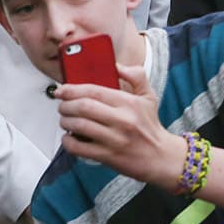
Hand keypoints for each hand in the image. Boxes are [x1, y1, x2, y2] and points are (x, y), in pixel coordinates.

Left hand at [54, 63, 184, 188]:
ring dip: (65, 121)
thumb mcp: (148, 97)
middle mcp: (122, 120)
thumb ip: (136, 76)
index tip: (62, 90)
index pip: (94, 91)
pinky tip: (69, 137)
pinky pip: (80, 148)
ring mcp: (114, 140)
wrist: (161, 158)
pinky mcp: (108, 157)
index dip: (72, 89)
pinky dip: (68, 142)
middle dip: (66, 105)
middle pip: (83, 107)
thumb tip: (117, 65)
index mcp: (129, 103)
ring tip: (65, 120)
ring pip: (79, 126)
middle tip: (62, 105)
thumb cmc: (150, 127)